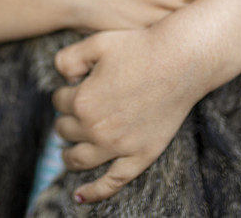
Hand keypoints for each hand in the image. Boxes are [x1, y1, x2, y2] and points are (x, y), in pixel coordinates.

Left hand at [51, 25, 216, 202]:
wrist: (181, 60)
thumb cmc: (139, 47)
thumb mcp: (96, 43)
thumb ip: (67, 58)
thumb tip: (62, 78)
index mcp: (82, 101)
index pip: (59, 100)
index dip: (67, 89)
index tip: (79, 82)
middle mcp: (97, 128)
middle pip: (65, 129)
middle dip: (68, 117)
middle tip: (79, 108)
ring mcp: (119, 146)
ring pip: (79, 158)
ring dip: (68, 154)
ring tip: (68, 150)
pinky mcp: (141, 156)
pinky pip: (112, 182)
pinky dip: (94, 192)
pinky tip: (79, 197)